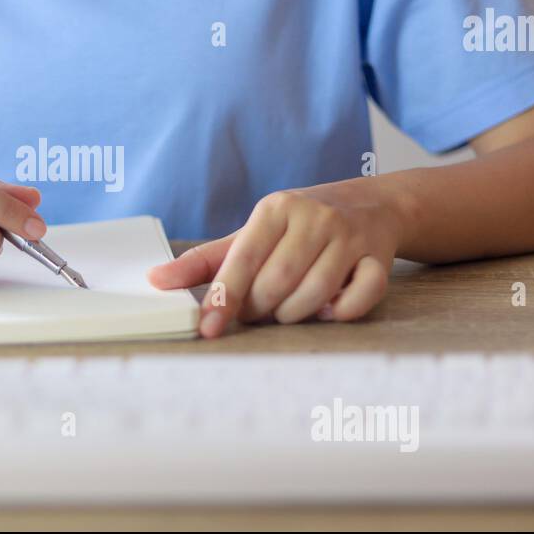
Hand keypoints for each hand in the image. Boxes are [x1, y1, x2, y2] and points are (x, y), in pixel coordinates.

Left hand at [147, 185, 402, 336]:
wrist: (371, 205)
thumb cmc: (299, 227)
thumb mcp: (251, 234)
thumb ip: (206, 261)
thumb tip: (155, 280)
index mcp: (275, 209)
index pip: (242, 260)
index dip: (224, 298)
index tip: (208, 328)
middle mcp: (314, 217)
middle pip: (276, 284)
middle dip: (261, 310)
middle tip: (259, 311)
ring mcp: (349, 236)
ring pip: (314, 294)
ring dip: (295, 315)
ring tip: (288, 309)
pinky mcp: (378, 256)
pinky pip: (360, 296)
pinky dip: (342, 311)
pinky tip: (330, 307)